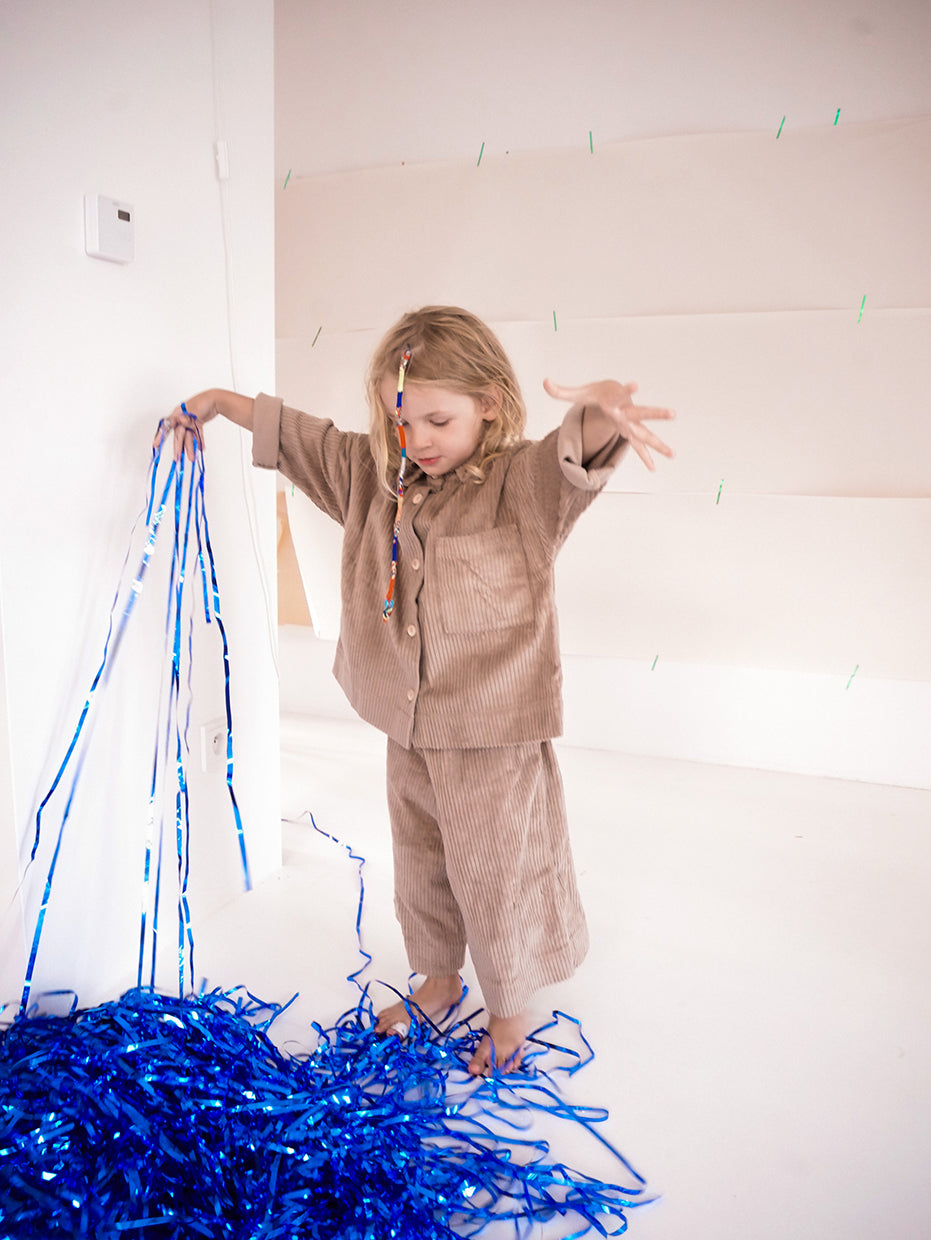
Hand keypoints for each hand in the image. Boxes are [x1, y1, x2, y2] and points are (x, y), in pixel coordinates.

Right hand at [153, 391, 215, 460]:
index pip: (167, 427)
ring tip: (192, 458)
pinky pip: (196, 434)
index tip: (155, 445)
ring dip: (190, 448)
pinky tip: (200, 449)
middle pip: (179, 435)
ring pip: (188, 437)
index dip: (160, 437)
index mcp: (178, 414)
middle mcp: (182, 418)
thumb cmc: (203, 401)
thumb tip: (181, 421)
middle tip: (177, 459)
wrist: (216, 399)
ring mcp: (190, 421)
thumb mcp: (193, 410)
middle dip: (178, 448)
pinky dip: (199, 441)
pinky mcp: (197, 423)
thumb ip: (186, 418)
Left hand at [543, 377, 674, 470]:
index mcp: (616, 401)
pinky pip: (638, 447)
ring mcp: (630, 424)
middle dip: (656, 414)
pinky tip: (654, 468)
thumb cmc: (596, 394)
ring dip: (658, 444)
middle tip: (673, 413)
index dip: (627, 390)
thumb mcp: (579, 393)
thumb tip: (544, 383)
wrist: (612, 392)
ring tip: (672, 454)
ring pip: (646, 435)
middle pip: (643, 413)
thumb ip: (561, 391)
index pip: (622, 394)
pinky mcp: (629, 433)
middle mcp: (627, 413)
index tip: (636, 384)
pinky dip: (646, 457)